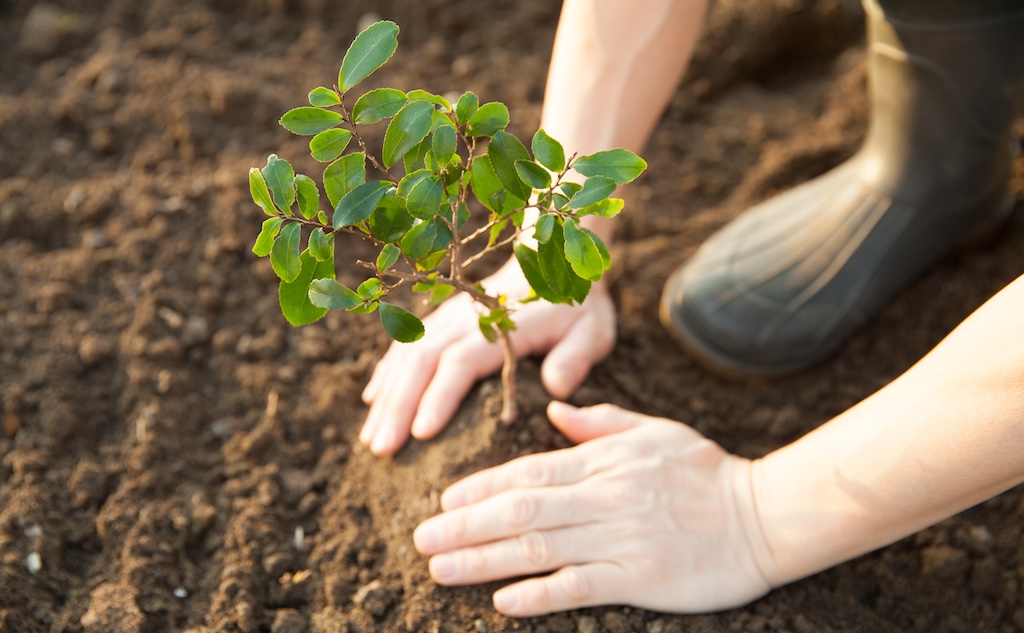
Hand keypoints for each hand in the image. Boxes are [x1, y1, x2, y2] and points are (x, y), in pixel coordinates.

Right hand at [359, 261, 616, 454]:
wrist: (553, 261)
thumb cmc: (576, 307)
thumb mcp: (592, 330)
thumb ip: (576, 357)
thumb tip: (557, 388)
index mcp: (501, 326)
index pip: (461, 362)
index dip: (439, 396)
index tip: (421, 434)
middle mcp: (465, 319)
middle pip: (421, 361)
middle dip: (398, 406)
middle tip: (382, 450)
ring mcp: (448, 317)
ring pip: (406, 355)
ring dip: (387, 397)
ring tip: (371, 440)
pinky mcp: (440, 319)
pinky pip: (405, 344)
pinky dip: (386, 373)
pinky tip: (373, 402)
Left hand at [413, 402, 773, 615]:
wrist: (766, 515)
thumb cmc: (706, 472)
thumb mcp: (654, 431)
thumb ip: (600, 423)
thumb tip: (554, 410)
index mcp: (604, 460)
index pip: (529, 472)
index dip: (482, 487)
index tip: (445, 500)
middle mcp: (605, 497)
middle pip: (521, 510)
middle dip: (465, 526)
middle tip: (421, 539)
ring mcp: (622, 538)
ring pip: (539, 548)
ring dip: (483, 560)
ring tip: (441, 569)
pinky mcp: (641, 577)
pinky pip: (580, 585)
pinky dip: (538, 593)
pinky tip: (502, 601)